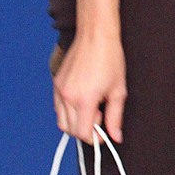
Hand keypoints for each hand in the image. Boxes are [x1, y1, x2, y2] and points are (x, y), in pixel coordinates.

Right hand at [53, 27, 126, 143]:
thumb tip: (116, 137)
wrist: (95, 35)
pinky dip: (68, 111)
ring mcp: (59, 89)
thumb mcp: (118, 91)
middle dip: (86, 130)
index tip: (104, 132)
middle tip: (100, 116)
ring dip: (75, 122)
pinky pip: (58, 107)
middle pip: (70, 130)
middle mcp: (67, 96)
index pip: (82, 133)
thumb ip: (115, 117)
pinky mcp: (56, 83)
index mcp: (84, 100)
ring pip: (61, 121)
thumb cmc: (110, 60)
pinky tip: (83, 100)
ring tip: (92, 106)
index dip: (94, 138)